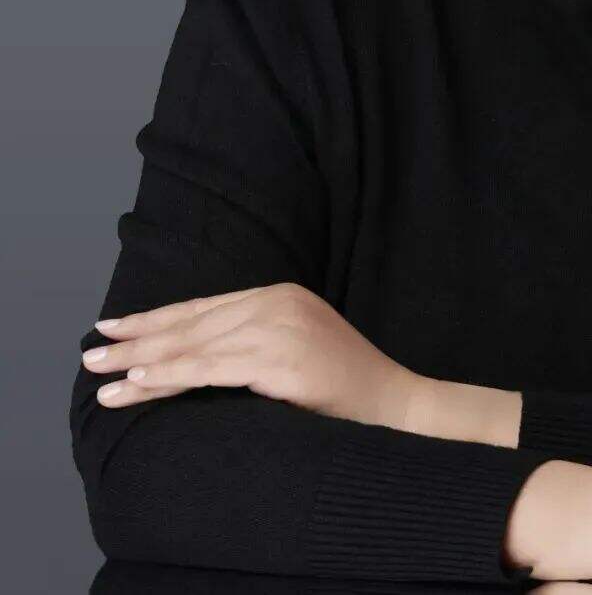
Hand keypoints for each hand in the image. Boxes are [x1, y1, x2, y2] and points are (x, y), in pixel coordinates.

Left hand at [82, 282, 425, 429]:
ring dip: (142, 365)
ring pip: (194, 346)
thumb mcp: (292, 351)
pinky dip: (171, 376)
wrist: (394, 403)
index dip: (154, 319)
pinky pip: (212, 369)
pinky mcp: (280, 360)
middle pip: (191, 323)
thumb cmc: (342, 388)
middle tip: (91, 352)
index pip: (202, 307)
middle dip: (136, 339)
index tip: (113, 327)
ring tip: (102, 379)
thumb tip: (190, 353)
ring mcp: (279, 327)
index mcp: (279, 294)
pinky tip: (140, 383)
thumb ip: (250, 342)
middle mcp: (277, 301)